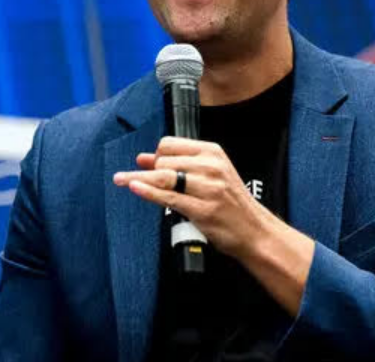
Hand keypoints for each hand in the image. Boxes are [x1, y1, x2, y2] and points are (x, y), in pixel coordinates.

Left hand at [112, 136, 314, 316]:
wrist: (254, 231)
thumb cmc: (231, 204)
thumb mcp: (210, 175)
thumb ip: (179, 164)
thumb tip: (143, 159)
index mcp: (213, 152)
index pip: (170, 144)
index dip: (156, 154)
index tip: (149, 164)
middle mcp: (210, 166)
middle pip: (163, 160)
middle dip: (148, 170)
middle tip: (138, 179)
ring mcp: (207, 188)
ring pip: (162, 177)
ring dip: (138, 179)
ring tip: (120, 179)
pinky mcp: (202, 209)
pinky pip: (167, 197)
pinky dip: (147, 192)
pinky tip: (134, 188)